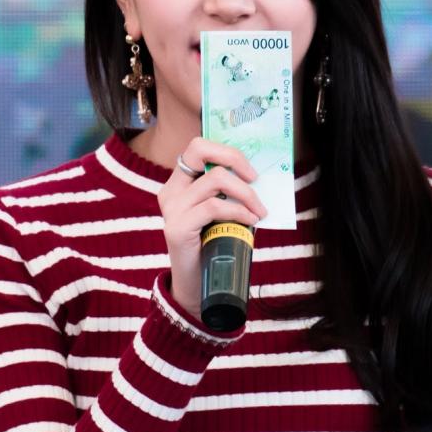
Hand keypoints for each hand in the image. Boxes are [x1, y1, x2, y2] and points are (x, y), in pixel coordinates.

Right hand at [157, 138, 267, 318]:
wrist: (197, 284)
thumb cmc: (213, 244)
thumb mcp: (220, 212)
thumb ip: (229, 192)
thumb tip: (259, 177)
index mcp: (179, 182)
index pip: (197, 147)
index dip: (225, 150)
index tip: (249, 170)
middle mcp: (171, 191)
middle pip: (199, 150)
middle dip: (234, 159)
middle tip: (255, 178)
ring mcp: (172, 208)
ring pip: (215, 180)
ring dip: (246, 194)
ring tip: (259, 211)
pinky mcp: (177, 227)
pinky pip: (213, 207)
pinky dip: (238, 211)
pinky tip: (250, 221)